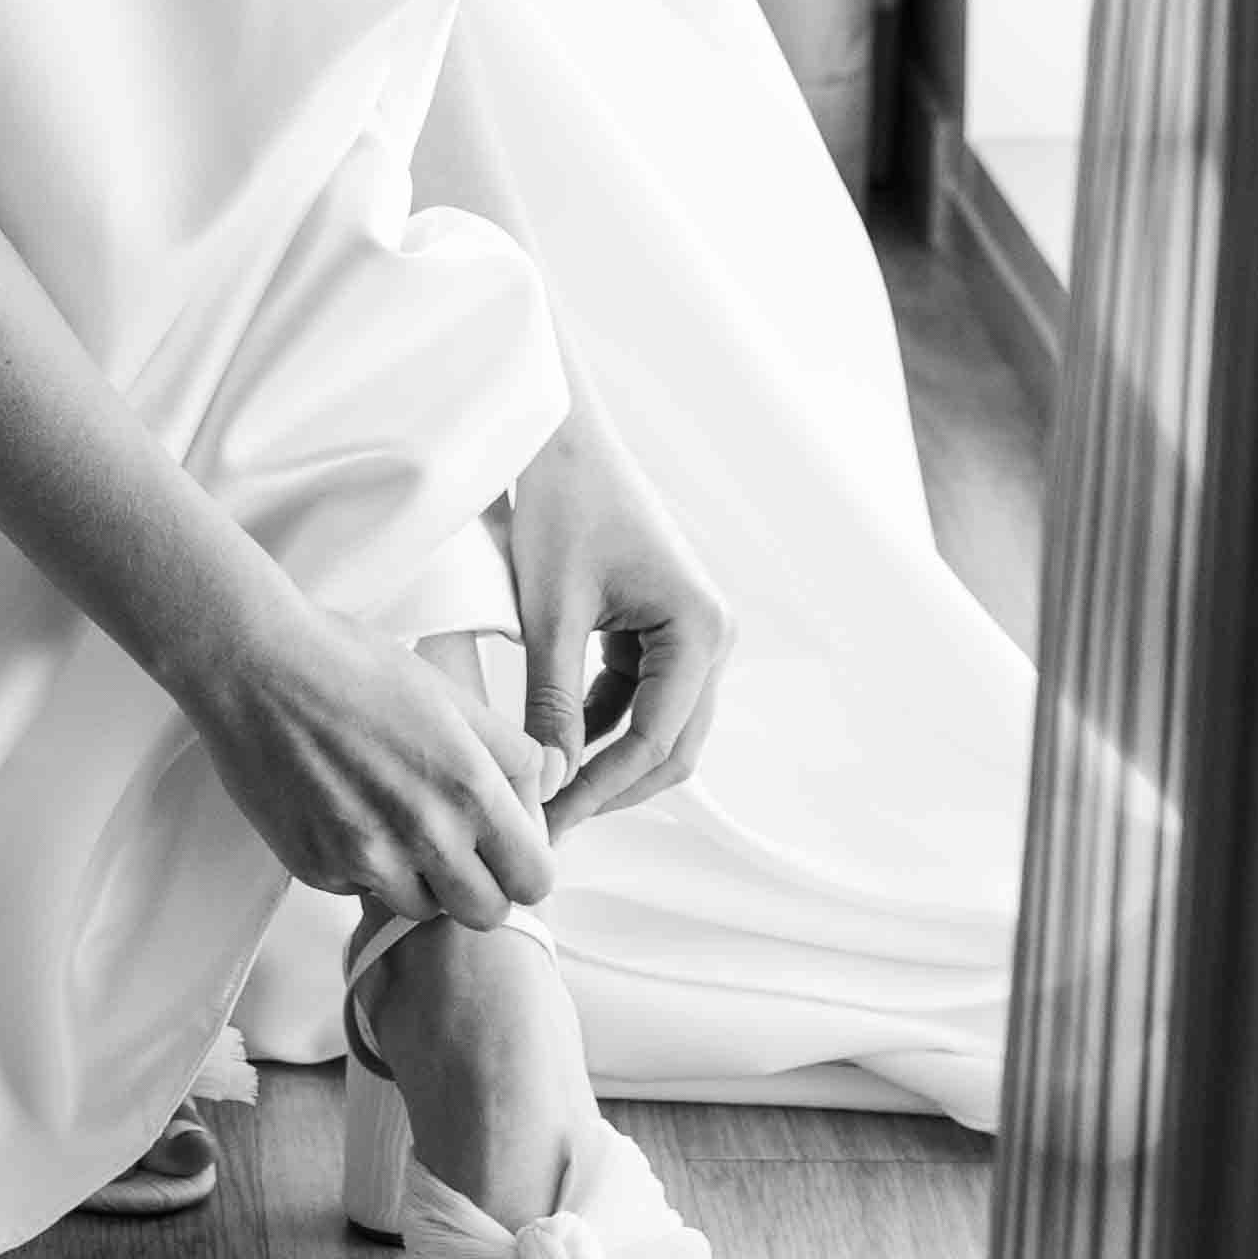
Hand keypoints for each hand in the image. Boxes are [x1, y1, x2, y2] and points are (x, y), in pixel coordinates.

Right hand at [181, 577, 559, 923]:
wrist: (255, 668)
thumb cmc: (351, 666)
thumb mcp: (450, 694)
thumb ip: (511, 751)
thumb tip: (552, 783)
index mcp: (469, 788)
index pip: (535, 878)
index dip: (527, 864)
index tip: (509, 846)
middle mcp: (423, 834)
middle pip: (486, 913)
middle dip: (482, 886)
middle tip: (460, 847)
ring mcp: (366, 859)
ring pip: (423, 910)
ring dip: (421, 881)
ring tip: (396, 821)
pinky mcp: (317, 869)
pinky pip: (361, 890)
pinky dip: (363, 866)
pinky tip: (347, 811)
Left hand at [500, 401, 732, 831]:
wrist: (559, 433)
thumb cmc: (559, 504)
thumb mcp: (549, 613)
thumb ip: (552, 703)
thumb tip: (549, 784)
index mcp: (700, 628)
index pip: (656, 741)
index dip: (602, 790)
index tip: (550, 823)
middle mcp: (711, 633)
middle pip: (671, 746)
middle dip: (612, 787)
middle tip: (550, 824)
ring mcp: (691, 629)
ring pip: (656, 726)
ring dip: (606, 760)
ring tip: (546, 794)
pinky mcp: (663, 625)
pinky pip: (638, 694)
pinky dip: (601, 723)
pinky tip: (554, 745)